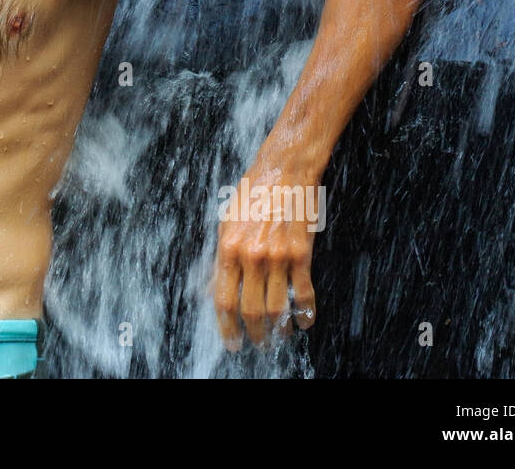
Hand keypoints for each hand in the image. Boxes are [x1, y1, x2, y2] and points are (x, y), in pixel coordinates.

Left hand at [211, 172, 319, 350]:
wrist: (284, 170)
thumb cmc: (252, 194)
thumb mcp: (226, 223)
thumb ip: (220, 258)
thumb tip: (210, 290)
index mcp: (228, 248)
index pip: (223, 300)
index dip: (227, 327)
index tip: (232, 342)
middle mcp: (251, 255)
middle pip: (250, 310)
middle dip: (254, 334)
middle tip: (258, 344)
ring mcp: (278, 255)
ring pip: (277, 307)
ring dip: (278, 329)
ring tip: (278, 337)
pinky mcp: (302, 253)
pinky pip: (304, 292)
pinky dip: (305, 313)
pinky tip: (304, 322)